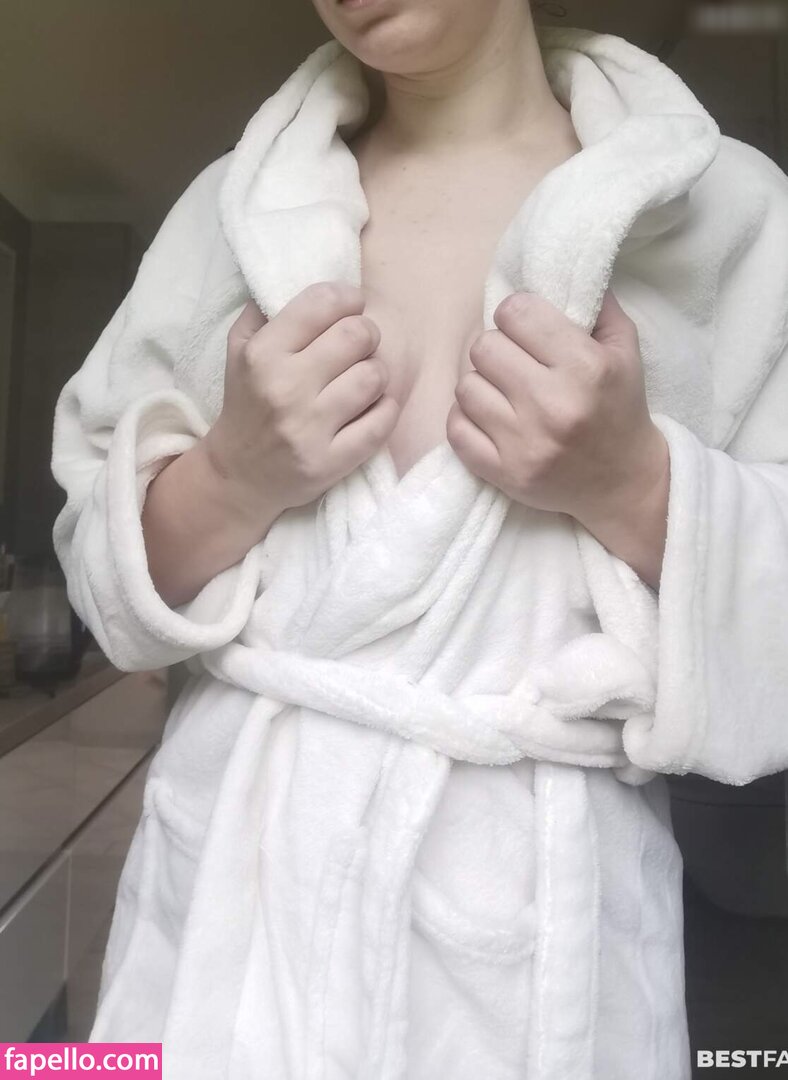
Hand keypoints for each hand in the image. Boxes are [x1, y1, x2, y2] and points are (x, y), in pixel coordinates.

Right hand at [203, 282, 399, 516]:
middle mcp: (285, 389)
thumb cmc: (247, 403)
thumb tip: (309, 273)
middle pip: (357, 336)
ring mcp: (309, 429)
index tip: (352, 306)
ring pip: (373, 377)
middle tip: (360, 345)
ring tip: (364, 379)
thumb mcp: (240, 350)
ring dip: (376, 374)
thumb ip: (268, 309)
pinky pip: (382, 422)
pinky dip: (385, 409)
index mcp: (263, 354)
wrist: (238, 476)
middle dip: (366, 335)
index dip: (348, 298)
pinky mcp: (330, 462)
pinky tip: (372, 407)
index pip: (323, 303)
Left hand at [447, 288, 669, 586]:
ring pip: (465, 386)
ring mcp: (523, 443)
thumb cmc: (620, 409)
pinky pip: (455, 429)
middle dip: (497, 350)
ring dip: (481, 385)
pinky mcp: (503, 473)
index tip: (527, 330)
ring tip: (503, 392)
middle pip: (484, 347)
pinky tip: (489, 417)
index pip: (515, 313)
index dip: (517, 316)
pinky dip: (465, 419)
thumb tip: (555, 266)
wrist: (623, 483)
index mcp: (584, 367)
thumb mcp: (624, 350)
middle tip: (513, 363)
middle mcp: (552, 405)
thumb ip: (595, 303)